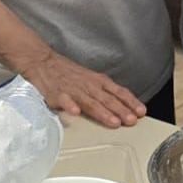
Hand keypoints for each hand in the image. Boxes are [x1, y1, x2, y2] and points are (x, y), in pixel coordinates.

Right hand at [18, 48, 145, 129]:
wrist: (41, 61)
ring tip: (113, 122)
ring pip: (90, 102)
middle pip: (107, 99)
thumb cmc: (67, 73)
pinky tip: (76, 113)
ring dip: (102, 112)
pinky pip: (63, 100)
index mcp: (97, 81)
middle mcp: (88, 85)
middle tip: (132, 121)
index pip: (118, 92)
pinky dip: (70, 106)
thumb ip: (103, 93)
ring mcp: (72, 89)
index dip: (130, 102)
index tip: (141, 112)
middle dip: (121, 110)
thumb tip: (121, 106)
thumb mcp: (89, 79)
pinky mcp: (55, 93)